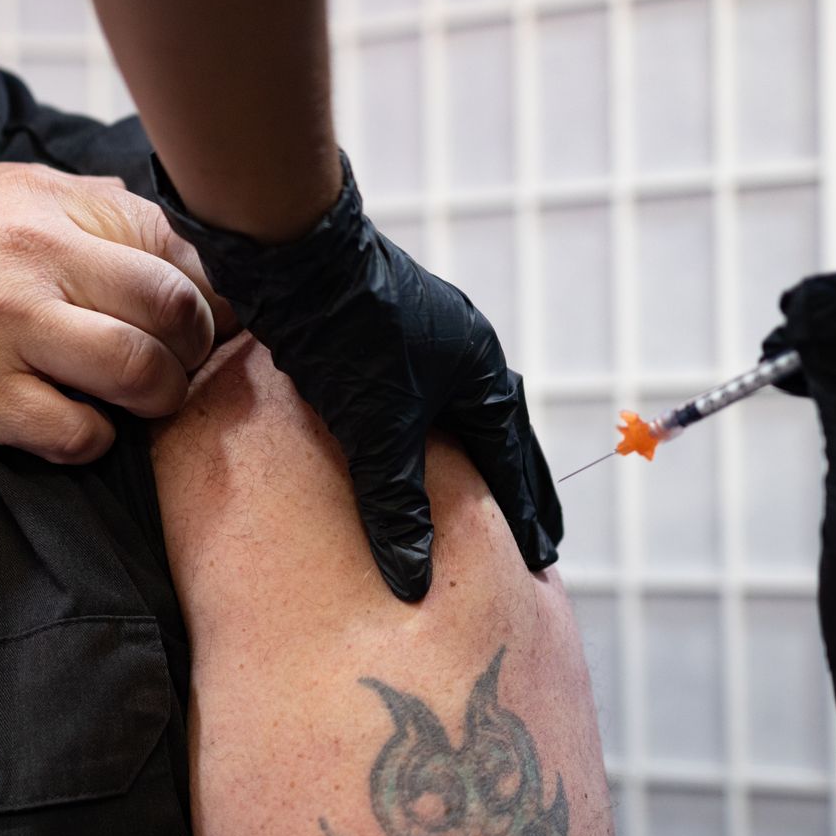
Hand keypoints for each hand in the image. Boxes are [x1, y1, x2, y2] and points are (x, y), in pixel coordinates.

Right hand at [0, 162, 219, 462]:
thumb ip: (52, 199)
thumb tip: (133, 207)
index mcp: (30, 199)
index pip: (164, 234)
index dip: (202, 280)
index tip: (203, 310)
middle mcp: (27, 255)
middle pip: (172, 302)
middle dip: (196, 344)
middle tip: (184, 364)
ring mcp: (5, 329)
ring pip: (140, 370)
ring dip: (159, 399)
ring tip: (145, 404)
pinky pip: (79, 432)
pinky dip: (92, 442)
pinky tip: (76, 432)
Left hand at [155, 152, 561, 600]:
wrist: (294, 254)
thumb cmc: (348, 337)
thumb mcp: (377, 432)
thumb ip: (396, 506)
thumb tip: (415, 581)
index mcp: (482, 369)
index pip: (512, 459)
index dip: (526, 513)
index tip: (542, 560)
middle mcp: (464, 348)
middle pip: (501, 433)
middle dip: (516, 490)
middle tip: (538, 542)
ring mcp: (426, 334)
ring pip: (460, 412)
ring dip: (472, 458)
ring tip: (481, 504)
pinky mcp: (383, 330)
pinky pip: (420, 398)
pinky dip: (428, 434)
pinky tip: (413, 452)